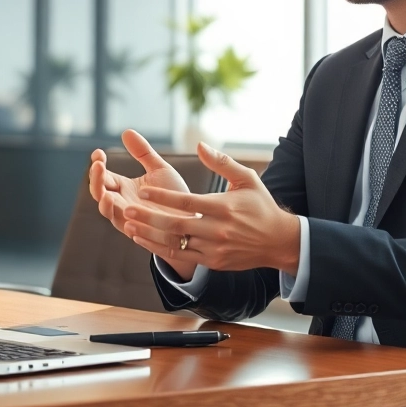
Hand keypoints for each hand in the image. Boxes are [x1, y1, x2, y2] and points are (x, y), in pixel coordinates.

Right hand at [88, 130, 194, 277]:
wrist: (194, 219)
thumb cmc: (176, 195)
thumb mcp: (159, 169)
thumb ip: (143, 152)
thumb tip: (126, 131)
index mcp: (123, 187)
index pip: (103, 174)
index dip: (97, 164)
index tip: (98, 153)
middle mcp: (121, 202)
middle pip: (99, 191)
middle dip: (95, 178)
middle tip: (99, 164)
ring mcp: (128, 217)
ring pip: (106, 209)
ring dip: (102, 198)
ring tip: (105, 190)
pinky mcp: (138, 230)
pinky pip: (124, 225)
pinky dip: (117, 215)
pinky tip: (117, 204)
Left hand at [122, 142, 300, 275]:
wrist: (278, 241)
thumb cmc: (260, 205)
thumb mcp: (247, 179)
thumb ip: (221, 162)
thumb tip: (199, 144)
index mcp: (224, 207)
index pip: (187, 202)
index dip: (162, 197)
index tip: (143, 190)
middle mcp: (218, 230)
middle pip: (176, 224)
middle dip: (148, 217)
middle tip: (127, 209)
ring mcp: (215, 248)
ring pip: (175, 243)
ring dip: (149, 234)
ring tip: (128, 224)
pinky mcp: (213, 262)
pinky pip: (181, 256)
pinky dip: (160, 249)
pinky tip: (143, 239)